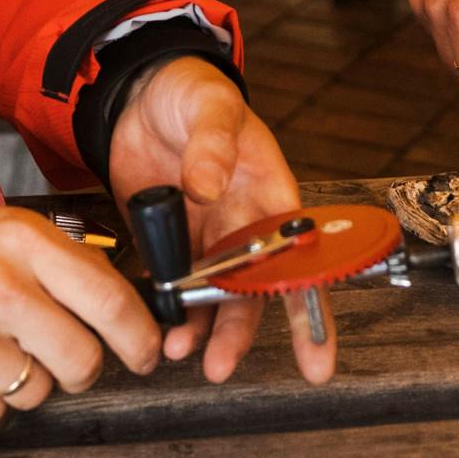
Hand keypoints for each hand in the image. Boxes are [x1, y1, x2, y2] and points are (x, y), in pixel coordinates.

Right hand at [0, 198, 157, 426]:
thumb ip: (51, 259)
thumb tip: (114, 301)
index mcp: (22, 240)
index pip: (110, 300)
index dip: (141, 336)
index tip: (147, 351)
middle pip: (82, 360)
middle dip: (80, 368)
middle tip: (62, 358)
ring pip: (37, 392)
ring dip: (24, 381)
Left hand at [106, 56, 338, 386]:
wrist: (142, 93)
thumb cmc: (193, 92)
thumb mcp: (209, 105)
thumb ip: (213, 143)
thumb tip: (208, 187)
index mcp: (270, 195)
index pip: (301, 262)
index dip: (310, 311)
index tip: (316, 358)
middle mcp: (243, 225)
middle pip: (251, 291)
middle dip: (238, 332)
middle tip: (220, 365)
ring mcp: (203, 236)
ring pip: (209, 295)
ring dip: (198, 326)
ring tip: (176, 348)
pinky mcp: (166, 240)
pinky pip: (168, 282)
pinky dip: (162, 306)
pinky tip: (150, 323)